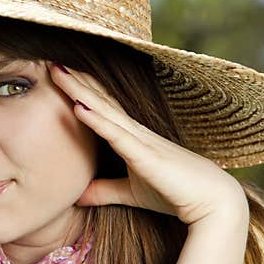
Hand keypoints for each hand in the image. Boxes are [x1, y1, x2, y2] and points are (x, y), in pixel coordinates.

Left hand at [49, 63, 247, 226]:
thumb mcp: (131, 193)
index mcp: (132, 137)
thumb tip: (76, 196)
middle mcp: (135, 132)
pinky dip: (96, 120)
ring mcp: (140, 140)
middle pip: (99, 100)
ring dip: (79, 90)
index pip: (102, 108)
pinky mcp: (145, 155)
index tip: (60, 75)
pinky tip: (78, 106)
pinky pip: (116, 134)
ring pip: (104, 109)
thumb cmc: (174, 193)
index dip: (81, 91)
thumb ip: (104, 190)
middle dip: (75, 81)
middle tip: (51, 61)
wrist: (212, 202)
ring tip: (58, 71)